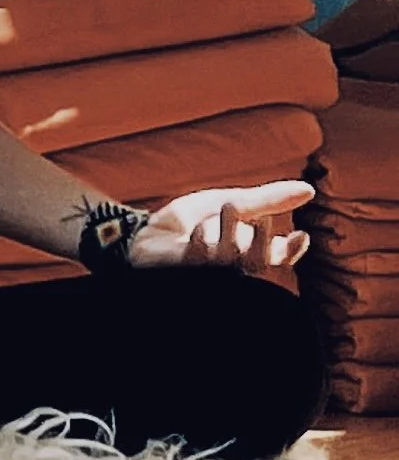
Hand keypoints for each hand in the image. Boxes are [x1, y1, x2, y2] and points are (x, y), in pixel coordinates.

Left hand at [129, 182, 312, 273]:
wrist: (150, 231)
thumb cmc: (195, 221)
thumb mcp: (234, 203)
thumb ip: (268, 200)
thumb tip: (309, 190)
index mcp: (249, 250)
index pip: (279, 258)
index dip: (293, 252)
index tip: (302, 235)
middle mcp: (233, 265)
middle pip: (257, 264)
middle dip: (263, 244)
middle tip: (264, 220)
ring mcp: (208, 269)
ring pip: (229, 260)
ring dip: (230, 234)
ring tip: (230, 205)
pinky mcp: (183, 267)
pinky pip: (196, 259)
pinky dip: (199, 241)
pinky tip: (198, 229)